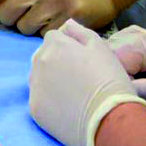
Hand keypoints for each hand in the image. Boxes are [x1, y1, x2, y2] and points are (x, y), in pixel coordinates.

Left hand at [0, 0, 145, 33]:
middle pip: (5, 14)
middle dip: (10, 19)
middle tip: (24, 14)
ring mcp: (55, 0)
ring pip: (23, 28)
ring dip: (28, 28)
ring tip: (43, 17)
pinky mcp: (71, 18)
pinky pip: (43, 36)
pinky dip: (46, 34)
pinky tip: (55, 23)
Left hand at [29, 19, 145, 145]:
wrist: (110, 120)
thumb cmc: (110, 80)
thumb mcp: (102, 47)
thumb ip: (80, 32)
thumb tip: (66, 25)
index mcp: (54, 45)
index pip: (54, 37)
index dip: (69, 47)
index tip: (83, 60)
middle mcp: (38, 62)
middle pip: (43, 56)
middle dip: (57, 62)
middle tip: (80, 78)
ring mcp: (35, 87)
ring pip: (39, 77)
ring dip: (50, 80)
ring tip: (74, 93)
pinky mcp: (35, 109)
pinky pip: (39, 99)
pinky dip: (50, 102)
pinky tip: (68, 108)